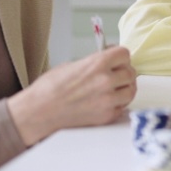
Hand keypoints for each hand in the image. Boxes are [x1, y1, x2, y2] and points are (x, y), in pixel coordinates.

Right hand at [7, 46, 137, 145]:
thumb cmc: (50, 88)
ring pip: (131, 90)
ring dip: (124, 89)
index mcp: (97, 63)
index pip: (125, 54)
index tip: (116, 61)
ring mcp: (108, 100)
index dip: (120, 57)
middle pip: (131, 72)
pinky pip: (122, 107)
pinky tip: (106, 102)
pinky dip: (117, 104)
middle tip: (116, 75)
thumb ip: (95, 62)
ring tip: (114, 89)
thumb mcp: (73, 65)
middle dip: (123, 72)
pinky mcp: (106, 116)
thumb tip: (108, 61)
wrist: (39, 112)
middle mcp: (106, 81)